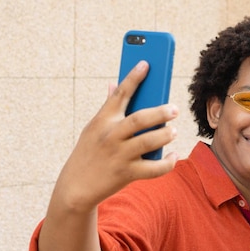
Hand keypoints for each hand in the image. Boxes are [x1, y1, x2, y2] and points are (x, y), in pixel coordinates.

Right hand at [53, 60, 178, 213]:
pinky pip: (153, 168)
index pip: (120, 94)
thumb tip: (114, 84)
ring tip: (174, 131)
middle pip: (139, 119)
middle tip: (175, 109)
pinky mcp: (126, 174)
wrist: (75, 187)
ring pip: (148, 142)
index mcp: (103, 120)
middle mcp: (111, 136)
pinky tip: (173, 156)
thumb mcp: (93, 128)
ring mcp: (119, 155)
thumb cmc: (89, 152)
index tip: (146, 63)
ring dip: (165, 136)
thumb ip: (108, 107)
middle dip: (159, 112)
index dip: (133, 78)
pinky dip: (167, 163)